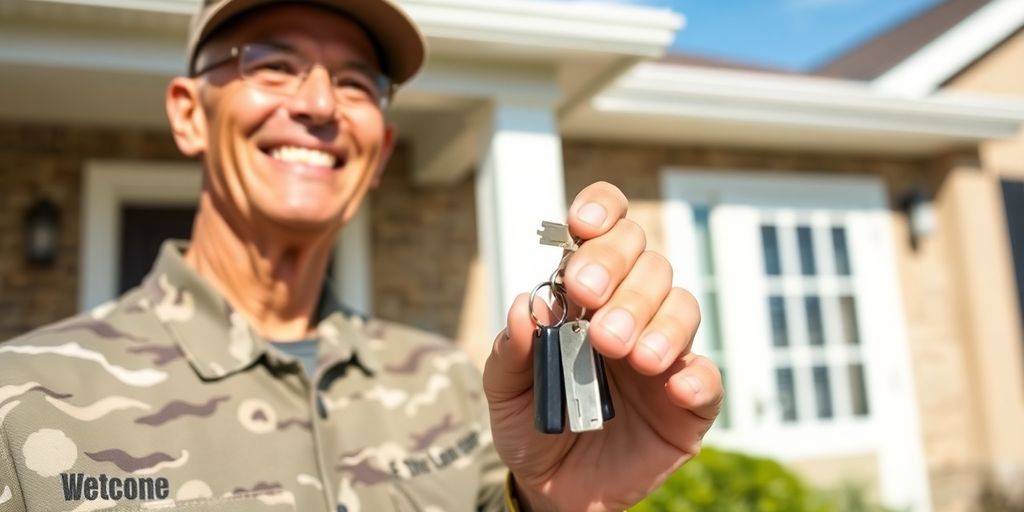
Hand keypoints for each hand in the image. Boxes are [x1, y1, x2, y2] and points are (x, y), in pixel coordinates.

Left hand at [483, 182, 723, 510]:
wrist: (555, 489)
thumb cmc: (533, 425)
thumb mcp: (506, 392)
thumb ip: (511, 352)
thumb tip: (528, 306)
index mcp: (588, 297)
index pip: (607, 233)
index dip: (602, 213)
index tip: (580, 223)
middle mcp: (632, 311)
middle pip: (647, 260)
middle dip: (619, 271)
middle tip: (590, 304)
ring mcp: (665, 353)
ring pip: (682, 306)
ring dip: (657, 322)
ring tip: (627, 354)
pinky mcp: (689, 401)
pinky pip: (707, 376)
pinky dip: (695, 374)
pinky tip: (674, 385)